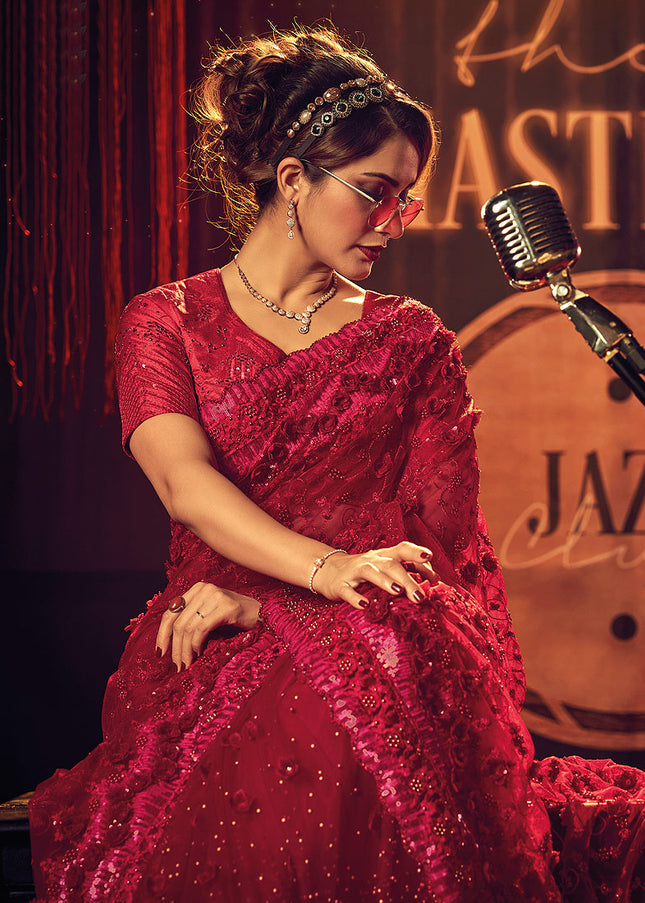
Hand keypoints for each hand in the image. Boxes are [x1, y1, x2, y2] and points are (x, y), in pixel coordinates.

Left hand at [156, 582, 260, 671]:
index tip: (160, 653)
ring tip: (187, 664)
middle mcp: (204, 589)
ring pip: (188, 628)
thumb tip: (170, 644)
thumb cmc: (235, 618)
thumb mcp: (209, 615)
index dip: (162, 634)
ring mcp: (215, 596)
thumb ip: (191, 621)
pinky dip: (197, 645)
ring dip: (185, 650)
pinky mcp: (227, 607)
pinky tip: (199, 653)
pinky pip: (202, 629)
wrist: (262, 614)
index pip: (170, 612)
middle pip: (178, 622)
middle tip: (177, 666)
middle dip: (175, 648)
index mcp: (196, 589)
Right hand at [312, 541, 438, 609]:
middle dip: (406, 579)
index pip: (402, 549)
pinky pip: (347, 590)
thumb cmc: (364, 571)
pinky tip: (365, 605)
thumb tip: (435, 580)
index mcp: (384, 555)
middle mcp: (371, 560)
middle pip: (390, 564)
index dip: (415, 551)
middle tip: (420, 596)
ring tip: (397, 592)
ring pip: (370, 572)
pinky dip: (355, 597)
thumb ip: (409, 571)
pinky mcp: (340, 585)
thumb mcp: (385, 567)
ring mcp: (354, 572)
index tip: (430, 557)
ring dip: (384, 581)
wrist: (327, 571)